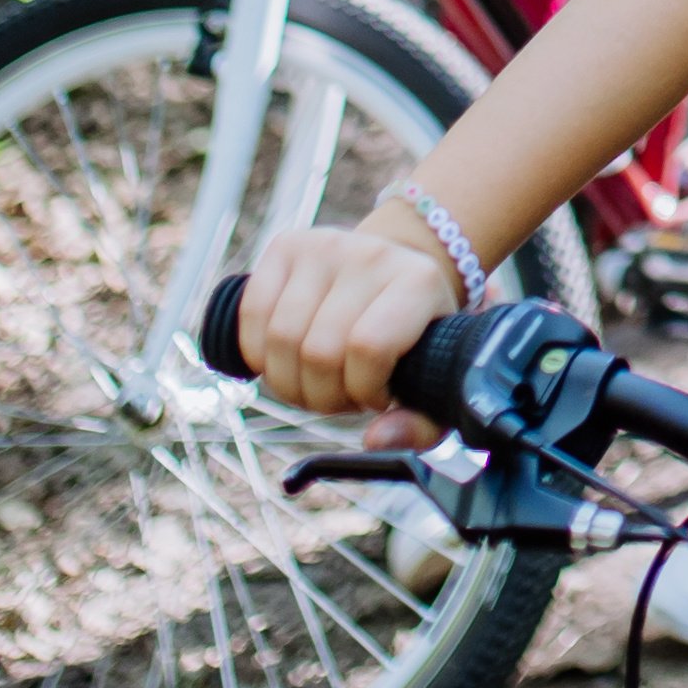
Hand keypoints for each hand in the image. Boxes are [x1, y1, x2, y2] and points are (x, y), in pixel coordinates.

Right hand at [235, 210, 463, 444]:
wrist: (397, 272)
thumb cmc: (416, 338)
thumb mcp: (435, 381)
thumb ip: (420, 425)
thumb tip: (374, 441)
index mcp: (419, 283)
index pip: (368, 347)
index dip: (362, 390)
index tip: (376, 396)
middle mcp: (372, 255)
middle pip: (319, 351)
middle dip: (323, 396)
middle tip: (341, 395)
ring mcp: (326, 245)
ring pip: (281, 338)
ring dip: (290, 382)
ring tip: (318, 380)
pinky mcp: (287, 245)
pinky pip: (252, 315)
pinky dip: (260, 354)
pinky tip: (287, 359)